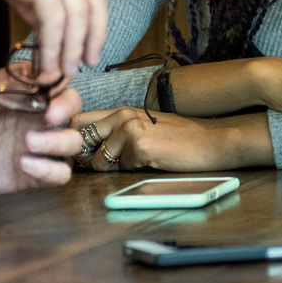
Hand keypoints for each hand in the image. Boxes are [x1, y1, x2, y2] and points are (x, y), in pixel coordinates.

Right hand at [0, 0, 105, 80]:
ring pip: (77, 13)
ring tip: (63, 71)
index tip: (89, 39)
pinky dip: (53, 47)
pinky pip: (54, 20)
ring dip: (72, 48)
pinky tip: (45, 64)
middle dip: (93, 34)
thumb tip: (46, 20)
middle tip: (88, 61)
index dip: (95, 13)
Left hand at [0, 73, 85, 197]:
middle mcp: (34, 117)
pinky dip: (51, 170)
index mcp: (22, 93)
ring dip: (59, 142)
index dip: (60, 80)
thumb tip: (33, 70)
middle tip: (48, 115)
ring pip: (72, 142)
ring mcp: (35, 147)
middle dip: (67, 109)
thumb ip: (0, 84)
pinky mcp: (31, 174)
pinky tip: (25, 164)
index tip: (50, 85)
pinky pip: (59, 173)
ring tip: (28, 143)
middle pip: (72, 108)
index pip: (55, 80)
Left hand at [71, 106, 267, 171]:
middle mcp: (121, 115)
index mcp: (120, 110)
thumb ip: (116, 134)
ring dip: (110, 168)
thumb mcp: (143, 128)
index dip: (71, 138)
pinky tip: (150, 163)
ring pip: (98, 160)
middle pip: (79, 136)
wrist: (210, 141)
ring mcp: (129, 129)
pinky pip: (120, 168)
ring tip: (134, 163)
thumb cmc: (178, 139)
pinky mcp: (139, 146)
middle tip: (95, 166)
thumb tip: (86, 153)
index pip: (79, 119)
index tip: (75, 154)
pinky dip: (131, 172)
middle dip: (81, 156)